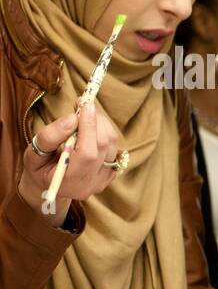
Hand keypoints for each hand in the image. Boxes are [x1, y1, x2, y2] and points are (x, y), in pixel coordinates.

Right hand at [18, 103, 122, 226]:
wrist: (50, 185)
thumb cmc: (39, 168)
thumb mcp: (33, 154)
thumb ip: (49, 138)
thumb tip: (71, 119)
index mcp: (69, 182)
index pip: (87, 153)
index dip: (88, 126)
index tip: (84, 104)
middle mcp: (92, 183)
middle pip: (103, 146)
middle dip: (96, 120)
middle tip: (84, 103)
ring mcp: (104, 179)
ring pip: (112, 144)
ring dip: (102, 124)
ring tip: (86, 113)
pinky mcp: (111, 173)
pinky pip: (114, 147)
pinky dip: (105, 132)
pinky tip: (92, 127)